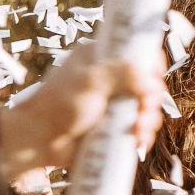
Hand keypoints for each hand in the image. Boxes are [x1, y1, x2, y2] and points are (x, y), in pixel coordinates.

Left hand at [0, 43, 168, 181]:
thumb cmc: (57, 106)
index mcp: (103, 58)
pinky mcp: (117, 124)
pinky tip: (137, 142)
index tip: (154, 78)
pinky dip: (143, 135)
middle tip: (143, 112)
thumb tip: (153, 82)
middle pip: (149, 83)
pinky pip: (141, 127)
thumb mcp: (90, 82)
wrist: (39, 141)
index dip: (152, 64)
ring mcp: (116, 103)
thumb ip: (122, 74)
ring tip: (137, 133)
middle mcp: (113, 79)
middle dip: (151, 101)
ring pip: (148, 108)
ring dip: (149, 121)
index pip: (138, 51)